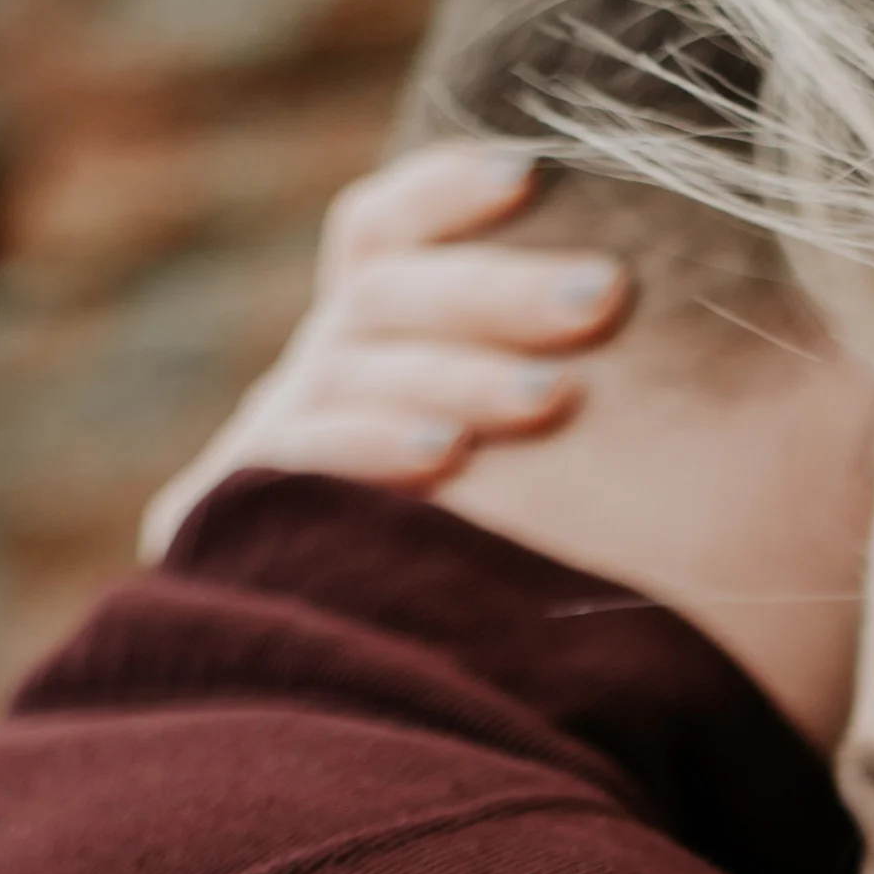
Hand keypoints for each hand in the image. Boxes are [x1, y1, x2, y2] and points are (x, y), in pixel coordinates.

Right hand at [137, 142, 629, 558]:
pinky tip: (446, 459)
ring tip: (552, 396)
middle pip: (383, 295)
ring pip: (349, 369)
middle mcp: (307, 381)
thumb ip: (541, 401)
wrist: (317, 700)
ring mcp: (261, 446)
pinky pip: (293, 464)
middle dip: (497, 290)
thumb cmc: (461, 584)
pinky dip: (369, 452)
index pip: (375, 235)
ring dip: (457, 375)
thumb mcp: (499, 482)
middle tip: (605, 295)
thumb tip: (651, 332)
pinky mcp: (222, 520)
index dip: (438, 193)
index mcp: (360, 352)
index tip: (529, 173)